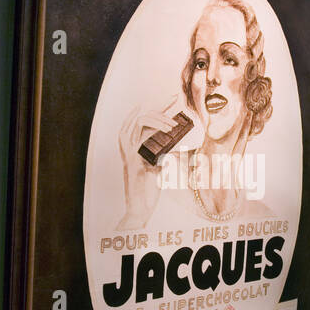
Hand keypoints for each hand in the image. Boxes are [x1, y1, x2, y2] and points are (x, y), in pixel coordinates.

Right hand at [117, 97, 181, 229]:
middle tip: (175, 101)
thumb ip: (167, 156)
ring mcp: (128, 152)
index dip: (158, 107)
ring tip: (174, 123)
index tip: (173, 99)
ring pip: (140, 121)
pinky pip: (143, 139)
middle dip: (159, 105)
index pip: (143, 119)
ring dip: (158, 118)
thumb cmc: (148, 191)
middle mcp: (127, 145)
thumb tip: (182, 148)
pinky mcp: (133, 160)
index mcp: (132, 145)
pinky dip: (157, 133)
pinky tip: (169, 133)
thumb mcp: (161, 169)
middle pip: (141, 115)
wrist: (138, 210)